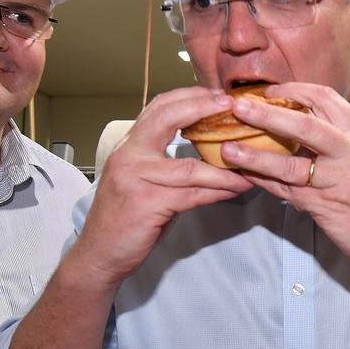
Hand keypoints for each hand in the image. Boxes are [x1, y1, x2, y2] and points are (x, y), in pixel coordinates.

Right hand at [75, 86, 254, 287]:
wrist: (99, 253)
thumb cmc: (123, 219)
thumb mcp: (139, 180)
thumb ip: (164, 162)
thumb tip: (202, 150)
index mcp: (127, 146)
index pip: (158, 107)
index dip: (189, 96)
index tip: (217, 95)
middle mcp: (128, 156)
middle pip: (168, 118)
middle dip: (204, 108)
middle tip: (233, 106)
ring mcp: (136, 179)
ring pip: (190, 167)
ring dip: (225, 167)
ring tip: (250, 163)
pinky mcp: (147, 205)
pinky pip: (192, 195)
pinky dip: (218, 191)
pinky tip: (235, 188)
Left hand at [220, 82, 349, 274]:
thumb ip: (338, 141)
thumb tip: (299, 128)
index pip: (325, 98)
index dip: (292, 91)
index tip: (267, 90)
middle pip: (305, 124)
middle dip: (267, 113)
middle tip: (237, 106)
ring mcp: (338, 180)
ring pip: (290, 163)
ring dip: (255, 154)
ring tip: (226, 149)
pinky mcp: (326, 207)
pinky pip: (287, 192)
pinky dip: (263, 183)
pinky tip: (243, 177)